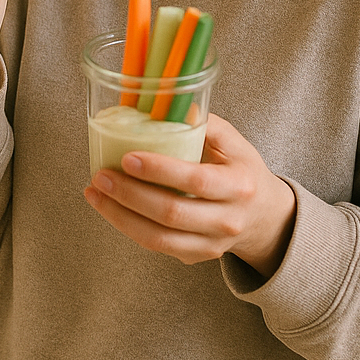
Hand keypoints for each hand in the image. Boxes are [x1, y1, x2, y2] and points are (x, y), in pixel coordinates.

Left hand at [83, 113, 296, 278]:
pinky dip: (128, 227)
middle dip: (129, 195)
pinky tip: (109, 207)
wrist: (265, 217)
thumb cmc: (241, 170)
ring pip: (158, 238)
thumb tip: (163, 102)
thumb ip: (202, 123)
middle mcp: (227, 221)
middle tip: (100, 175)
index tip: (128, 157)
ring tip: (94, 192)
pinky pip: (156, 246)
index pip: (195, 181)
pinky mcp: (196, 257)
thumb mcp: (234, 142)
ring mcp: (212, 245)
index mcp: (238, 186)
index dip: (159, 170)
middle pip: (171, 213)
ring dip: (119, 215)